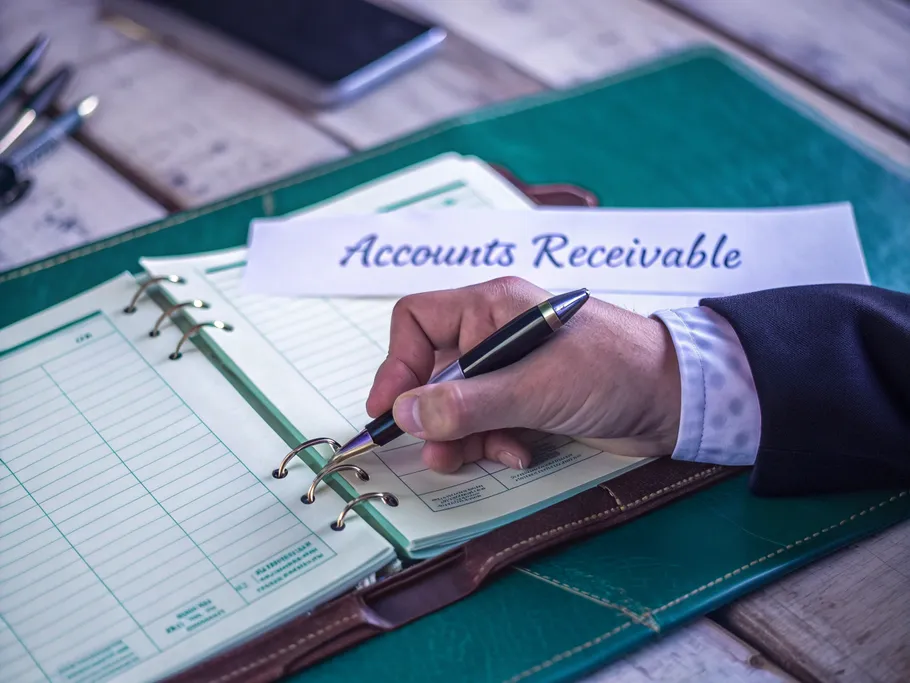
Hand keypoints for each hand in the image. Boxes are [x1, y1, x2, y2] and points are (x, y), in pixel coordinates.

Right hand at [365, 277, 681, 472]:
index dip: (396, 363)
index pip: (418, 320)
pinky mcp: (530, 399)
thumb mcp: (534, 390)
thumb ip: (467, 404)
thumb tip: (402, 414)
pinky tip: (520, 453)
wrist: (679, 398)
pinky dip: (495, 441)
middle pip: (435, 371)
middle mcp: (495, 333)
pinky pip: (489, 421)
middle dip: (435, 415)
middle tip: (437, 454)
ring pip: (459, 404)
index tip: (388, 410)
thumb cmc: (611, 373)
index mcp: (492, 308)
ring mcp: (513, 368)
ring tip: (485, 456)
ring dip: (465, 436)